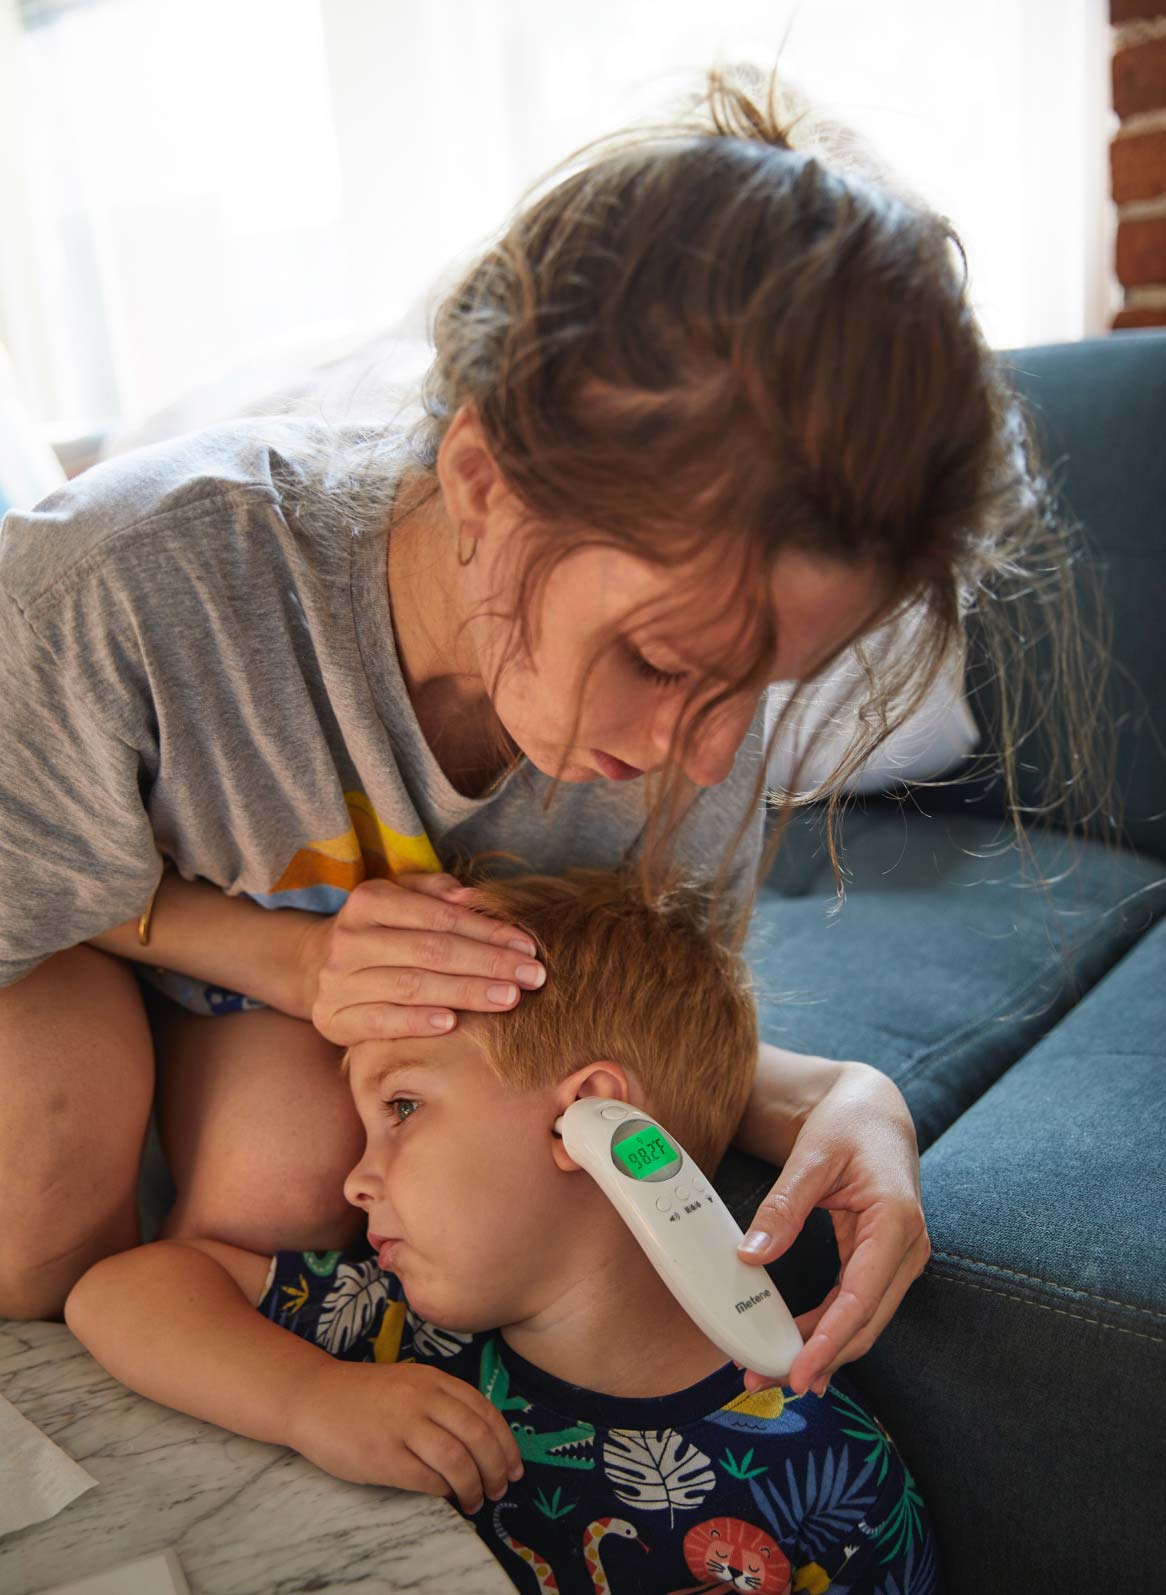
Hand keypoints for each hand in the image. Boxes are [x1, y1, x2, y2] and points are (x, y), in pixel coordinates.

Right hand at [289, 1357, 524, 1514]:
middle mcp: (421, 1399)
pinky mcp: (381, 1455)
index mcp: (433, 1379)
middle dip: (496, 1469)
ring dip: (473, 1486)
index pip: (485, 1411)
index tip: (514, 1467)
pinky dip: (443, 1491)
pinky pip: (425, 1479)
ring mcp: (401, 1426)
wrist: (314, 1397)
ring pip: (457, 1459)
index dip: (506, 1444)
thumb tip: (486, 1442)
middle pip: (478, 1436)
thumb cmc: (367, 1396)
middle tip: (500, 1490)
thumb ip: (444, 1402)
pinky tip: (446, 1497)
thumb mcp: (411, 1384)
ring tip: (475, 1501)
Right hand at [294, 872, 546, 1046]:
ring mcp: (338, 980)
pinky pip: (381, 1022)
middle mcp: (350, 937)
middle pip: (431, 951)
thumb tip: (472, 897)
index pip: (440, 916)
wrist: (313, 965)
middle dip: (487, 963)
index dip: (487, 931)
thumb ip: (436, 892)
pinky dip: (417, 1023)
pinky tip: (452, 1024)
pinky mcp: (333, 1018)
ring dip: (465, 993)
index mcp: (370, 900)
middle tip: (532, 977)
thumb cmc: (378, 930)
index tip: (528, 947)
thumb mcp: (400, 898)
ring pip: (411, 986)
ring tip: (508, 999)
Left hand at [735, 1063, 929, 1398]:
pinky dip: (832, 1330)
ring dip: (824, 1350)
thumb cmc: (849, 1123)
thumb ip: (784, 1205)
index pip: (860, 1298)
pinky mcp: (885, 1260)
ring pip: (864, 1321)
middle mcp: (907, 1246)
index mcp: (895, 1220)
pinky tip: (806, 1350)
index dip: (829, 1341)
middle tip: (767, 1378)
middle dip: (819, 1358)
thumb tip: (752, 1254)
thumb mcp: (811, 1155)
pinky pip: (859, 1305)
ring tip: (776, 1371)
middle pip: (864, 1322)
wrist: (873, 1108)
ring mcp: (901, 1257)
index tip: (797, 1370)